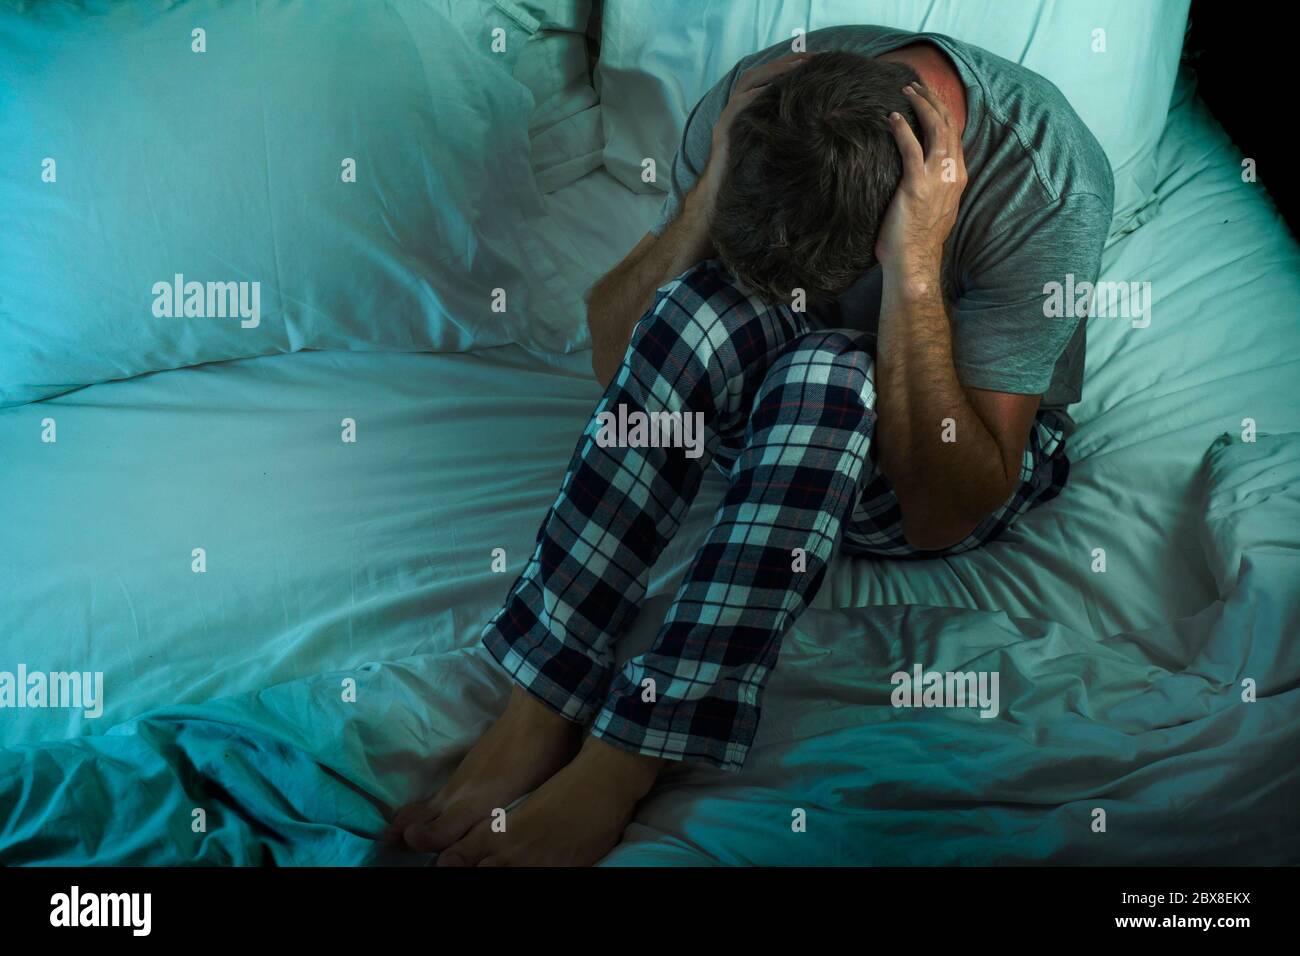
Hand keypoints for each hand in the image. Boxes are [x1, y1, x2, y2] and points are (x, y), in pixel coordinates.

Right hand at [695, 52, 814, 214]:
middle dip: (783, 63)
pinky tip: (764, 92)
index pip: (769, 79)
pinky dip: (749, 98)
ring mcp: (728, 119)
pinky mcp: (722, 133)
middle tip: (809, 58)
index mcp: (750, 111)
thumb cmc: (750, 177)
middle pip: (758, 75)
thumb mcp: (774, 150)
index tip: (817, 61)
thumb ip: (787, 132)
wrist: (721, 199)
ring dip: (770, 73)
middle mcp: (738, 110)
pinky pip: (734, 109)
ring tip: (793, 67)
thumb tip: (822, 126)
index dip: (790, 67)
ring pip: (746, 85)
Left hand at [875, 81, 966, 294]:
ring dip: (921, 105)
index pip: (954, 135)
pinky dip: (903, 129)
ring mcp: (937, 178)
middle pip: (947, 125)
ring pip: (935, 129)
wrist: (914, 262)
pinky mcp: (916, 185)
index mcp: (958, 177)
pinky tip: (892, 118)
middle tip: (916, 85)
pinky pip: (911, 147)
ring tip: (906, 91)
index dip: (944, 111)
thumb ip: (931, 185)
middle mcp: (952, 173)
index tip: (930, 97)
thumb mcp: (932, 206)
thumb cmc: (916, 239)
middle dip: (933, 100)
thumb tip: (916, 172)